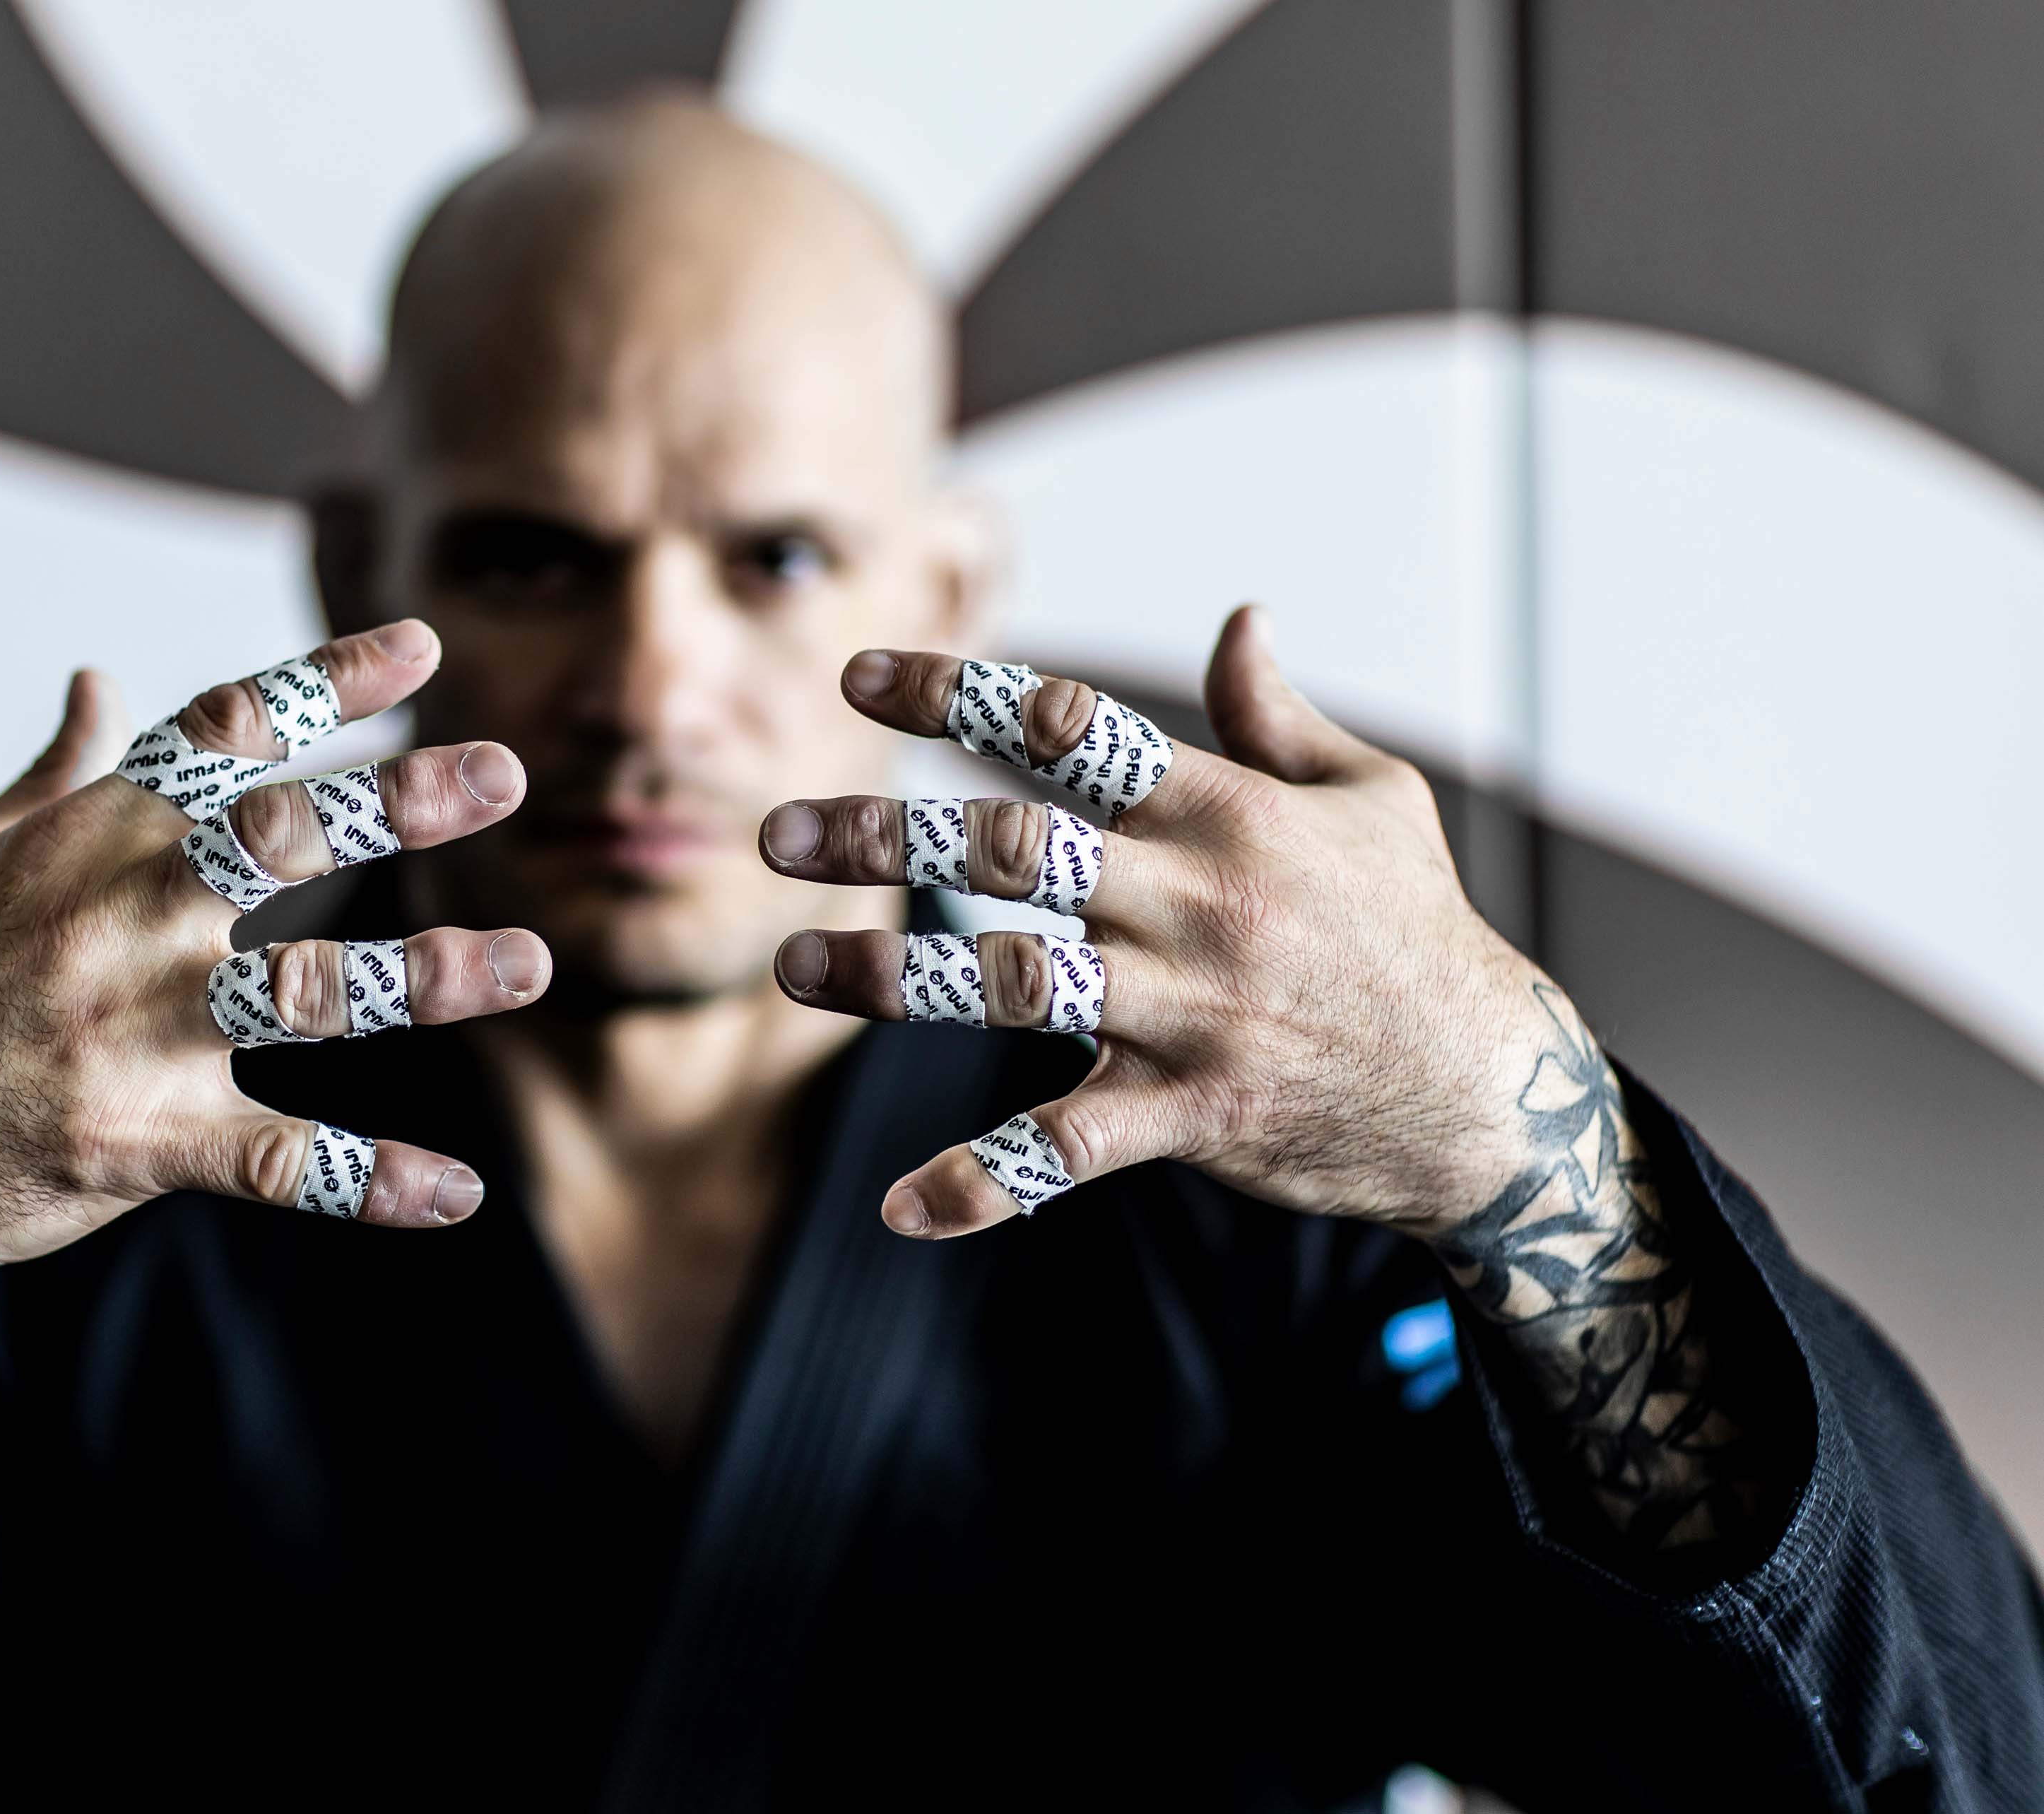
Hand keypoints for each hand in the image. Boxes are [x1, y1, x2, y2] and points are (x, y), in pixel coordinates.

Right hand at [0, 620, 550, 1424]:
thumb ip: (52, 774)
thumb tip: (96, 679)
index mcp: (85, 840)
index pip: (222, 732)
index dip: (327, 682)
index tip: (422, 647)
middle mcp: (117, 921)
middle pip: (286, 839)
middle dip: (404, 800)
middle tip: (507, 772)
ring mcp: (130, 1035)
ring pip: (310, 993)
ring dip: (430, 977)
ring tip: (530, 963)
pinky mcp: (136, 1145)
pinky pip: (283, 1161)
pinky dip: (378, 1180)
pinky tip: (461, 1193)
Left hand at [759, 604, 1562, 1239]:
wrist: (1493, 1095)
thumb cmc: (1419, 930)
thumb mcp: (1376, 798)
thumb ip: (1283, 714)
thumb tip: (1241, 617)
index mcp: (1230, 809)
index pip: (1069, 726)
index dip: (955, 691)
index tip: (856, 674)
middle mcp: (1199, 900)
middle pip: (1015, 847)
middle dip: (886, 834)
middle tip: (777, 829)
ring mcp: (1193, 1012)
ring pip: (1015, 982)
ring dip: (893, 974)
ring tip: (792, 963)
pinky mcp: (1194, 1115)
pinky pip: (1069, 1150)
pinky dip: (983, 1181)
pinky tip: (902, 1207)